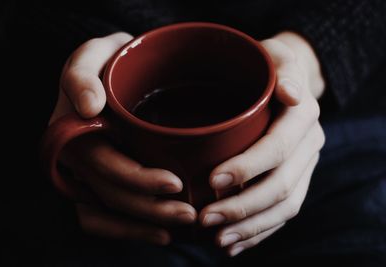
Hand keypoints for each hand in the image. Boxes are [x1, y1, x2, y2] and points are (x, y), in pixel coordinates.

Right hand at [50, 32, 196, 244]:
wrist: (117, 71)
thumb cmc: (110, 62)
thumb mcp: (94, 54)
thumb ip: (82, 73)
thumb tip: (88, 107)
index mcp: (70, 131)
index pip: (103, 166)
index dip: (138, 181)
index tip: (175, 183)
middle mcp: (74, 158)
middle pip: (110, 195)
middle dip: (151, 209)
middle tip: (191, 212)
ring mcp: (85, 173)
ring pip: (107, 213)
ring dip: (143, 225)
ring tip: (181, 225)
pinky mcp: (98, 182)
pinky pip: (103, 218)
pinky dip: (130, 230)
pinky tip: (161, 233)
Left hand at [199, 32, 325, 255]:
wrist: (286, 84)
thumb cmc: (268, 68)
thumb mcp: (274, 56)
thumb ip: (282, 69)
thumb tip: (291, 95)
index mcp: (303, 117)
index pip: (278, 148)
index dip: (248, 167)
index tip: (213, 181)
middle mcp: (309, 145)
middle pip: (281, 186)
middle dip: (243, 206)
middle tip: (207, 219)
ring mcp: (305, 167)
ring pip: (285, 207)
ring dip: (251, 227)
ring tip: (218, 240)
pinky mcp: (298, 181)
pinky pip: (284, 214)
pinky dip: (260, 232)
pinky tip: (234, 244)